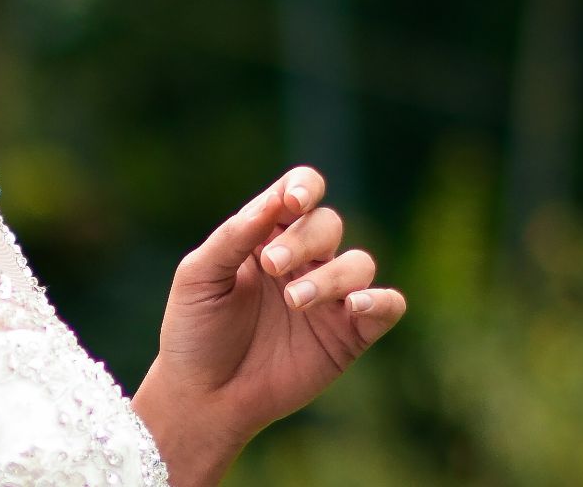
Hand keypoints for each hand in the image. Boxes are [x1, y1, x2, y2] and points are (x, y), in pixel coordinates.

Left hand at [131, 167, 405, 485]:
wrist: (203, 395)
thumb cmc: (195, 330)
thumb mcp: (200, 275)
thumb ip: (235, 236)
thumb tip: (274, 199)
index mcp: (265, 235)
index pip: (299, 192)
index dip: (303, 187)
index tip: (292, 201)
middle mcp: (303, 260)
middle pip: (328, 224)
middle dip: (303, 239)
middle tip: (271, 265)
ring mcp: (330, 297)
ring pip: (359, 263)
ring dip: (332, 275)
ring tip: (294, 300)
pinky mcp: (350, 334)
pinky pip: (387, 306)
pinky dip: (380, 300)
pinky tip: (353, 306)